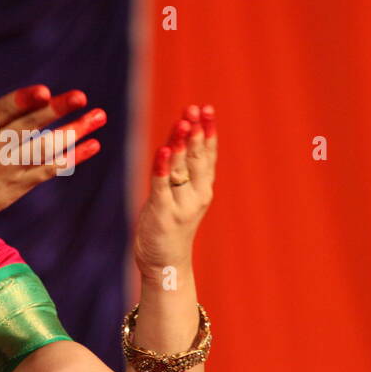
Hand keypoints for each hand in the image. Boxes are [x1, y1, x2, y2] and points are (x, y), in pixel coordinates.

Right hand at [0, 62, 104, 230]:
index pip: (4, 110)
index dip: (24, 100)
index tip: (45, 91)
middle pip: (30, 126)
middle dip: (56, 110)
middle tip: (81, 97)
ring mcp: (10, 167)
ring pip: (45, 148)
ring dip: (73, 132)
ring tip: (98, 118)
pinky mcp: (19, 184)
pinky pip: (49, 170)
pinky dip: (70, 159)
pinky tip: (91, 146)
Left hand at [133, 104, 217, 276]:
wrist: (164, 262)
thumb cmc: (171, 222)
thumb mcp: (182, 192)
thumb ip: (181, 166)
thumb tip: (183, 130)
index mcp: (204, 188)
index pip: (208, 154)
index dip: (208, 131)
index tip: (206, 109)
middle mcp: (197, 195)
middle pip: (197, 158)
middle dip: (196, 132)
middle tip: (195, 109)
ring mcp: (181, 205)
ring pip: (181, 169)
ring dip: (181, 144)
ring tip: (183, 123)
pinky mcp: (163, 214)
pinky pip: (162, 186)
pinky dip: (162, 167)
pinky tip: (163, 150)